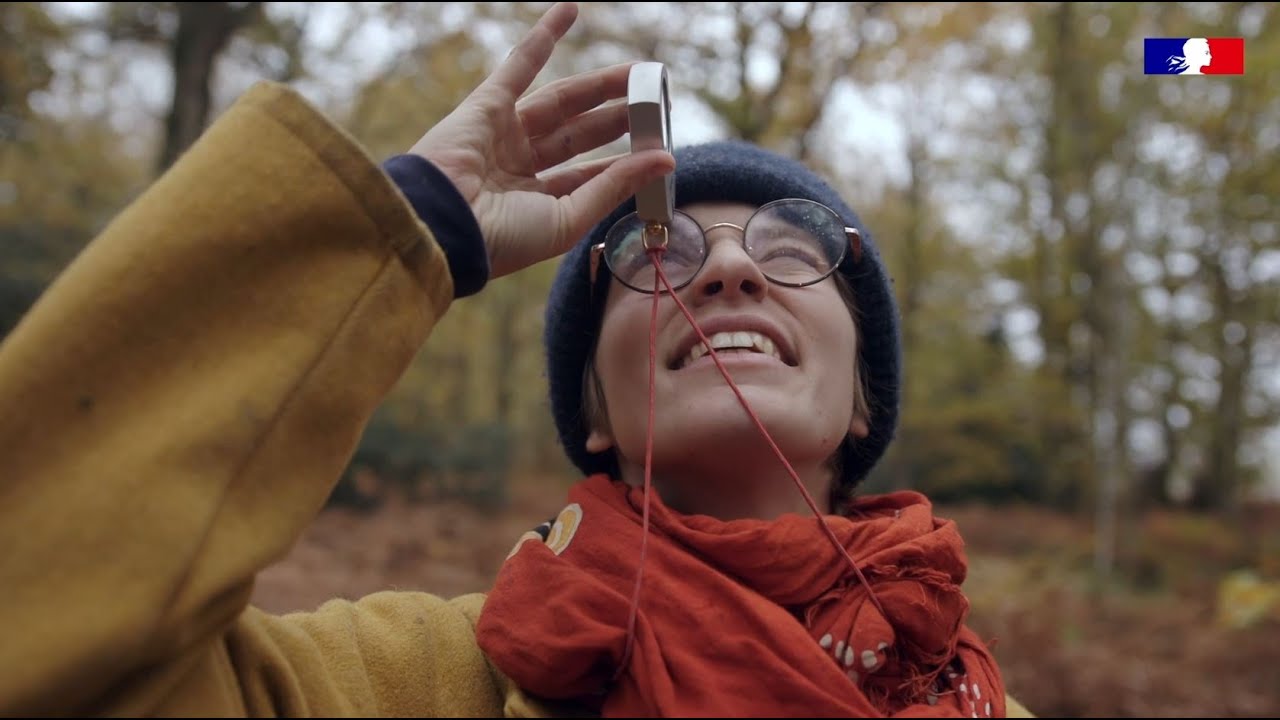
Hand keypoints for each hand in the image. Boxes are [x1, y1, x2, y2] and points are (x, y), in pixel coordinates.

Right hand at [408, 2, 674, 279]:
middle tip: (656, 102)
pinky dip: (543, 36)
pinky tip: (570, 10)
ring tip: (639, 71)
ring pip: (562, 102)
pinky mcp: (487, 105)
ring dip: (600, 85)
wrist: (444, 226)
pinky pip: (520, 64)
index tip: (661, 149)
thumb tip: (666, 160)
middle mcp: (519, 167)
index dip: (625, 163)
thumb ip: (614, 186)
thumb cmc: (502, 238)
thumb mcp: (569, 217)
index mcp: (536, 202)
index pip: (589, 176)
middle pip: (580, 135)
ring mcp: (503, 134)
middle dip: (619, 119)